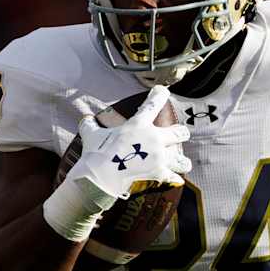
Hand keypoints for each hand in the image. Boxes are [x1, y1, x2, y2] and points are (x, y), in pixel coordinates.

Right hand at [66, 85, 191, 205]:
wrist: (101, 177)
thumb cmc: (96, 154)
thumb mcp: (91, 135)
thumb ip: (90, 125)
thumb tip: (85, 119)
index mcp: (139, 124)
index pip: (153, 104)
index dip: (160, 95)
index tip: (163, 90)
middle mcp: (154, 139)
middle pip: (180, 133)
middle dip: (181, 134)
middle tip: (180, 134)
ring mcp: (158, 157)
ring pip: (182, 159)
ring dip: (182, 161)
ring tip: (184, 163)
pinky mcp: (158, 174)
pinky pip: (173, 177)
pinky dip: (174, 179)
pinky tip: (177, 179)